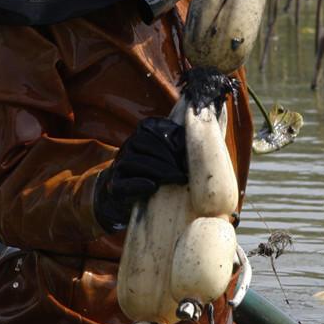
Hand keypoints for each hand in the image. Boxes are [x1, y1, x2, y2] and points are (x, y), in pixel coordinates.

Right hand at [93, 117, 186, 232]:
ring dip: (158, 170)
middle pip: (143, 142)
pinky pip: (122, 184)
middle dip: (167, 156)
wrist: (129, 196)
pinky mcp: (115, 187)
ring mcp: (119, 167)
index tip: (187, 153)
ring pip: (134, 161)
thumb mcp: (170, 155)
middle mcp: (128, 146)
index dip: (172, 139)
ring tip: (177, 179)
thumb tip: (208, 144)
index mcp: (142, 133)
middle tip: (185, 171)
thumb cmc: (160, 172)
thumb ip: (182, 146)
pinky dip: (138, 184)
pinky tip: (153, 187)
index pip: (154, 127)